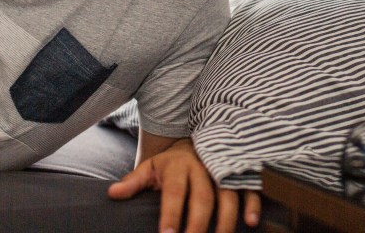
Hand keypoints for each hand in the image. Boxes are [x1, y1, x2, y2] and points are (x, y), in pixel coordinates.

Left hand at [107, 138, 260, 232]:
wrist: (194, 141)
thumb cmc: (169, 163)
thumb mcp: (150, 167)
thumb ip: (134, 181)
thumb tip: (113, 193)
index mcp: (178, 166)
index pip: (174, 191)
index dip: (171, 213)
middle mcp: (203, 166)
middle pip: (203, 196)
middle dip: (198, 223)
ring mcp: (223, 169)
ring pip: (228, 194)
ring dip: (226, 219)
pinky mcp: (238, 172)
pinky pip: (248, 187)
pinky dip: (252, 203)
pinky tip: (251, 222)